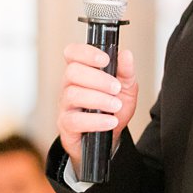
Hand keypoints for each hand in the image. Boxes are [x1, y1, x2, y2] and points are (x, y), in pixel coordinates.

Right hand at [57, 44, 138, 169]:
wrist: (110, 139)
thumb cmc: (113, 111)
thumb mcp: (126, 89)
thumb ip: (126, 72)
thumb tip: (126, 55)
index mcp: (82, 72)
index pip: (72, 53)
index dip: (86, 53)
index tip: (105, 59)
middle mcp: (70, 86)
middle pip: (72, 72)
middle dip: (98, 79)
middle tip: (116, 88)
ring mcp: (66, 106)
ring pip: (72, 95)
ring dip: (99, 99)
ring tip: (115, 106)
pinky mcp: (66, 125)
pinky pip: (75, 120)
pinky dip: (95, 121)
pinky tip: (110, 122)